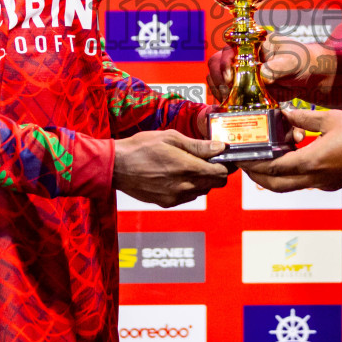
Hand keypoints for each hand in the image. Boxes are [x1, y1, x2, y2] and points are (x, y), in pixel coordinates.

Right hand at [112, 130, 230, 207]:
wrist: (116, 167)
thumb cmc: (141, 147)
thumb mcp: (171, 138)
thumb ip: (198, 145)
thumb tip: (220, 147)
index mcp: (188, 168)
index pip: (222, 173)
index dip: (226, 164)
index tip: (223, 156)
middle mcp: (185, 187)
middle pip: (216, 184)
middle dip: (217, 172)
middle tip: (208, 159)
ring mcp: (176, 197)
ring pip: (202, 191)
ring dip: (202, 180)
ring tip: (188, 165)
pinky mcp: (167, 203)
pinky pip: (187, 197)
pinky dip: (188, 187)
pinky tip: (176, 175)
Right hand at [206, 36, 327, 103]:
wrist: (306, 76)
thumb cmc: (299, 61)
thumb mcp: (291, 61)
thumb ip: (277, 67)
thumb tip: (263, 75)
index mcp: (251, 43)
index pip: (229, 49)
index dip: (226, 63)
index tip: (230, 78)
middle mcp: (241, 55)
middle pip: (216, 63)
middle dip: (218, 78)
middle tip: (227, 92)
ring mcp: (239, 71)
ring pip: (216, 78)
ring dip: (219, 90)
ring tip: (229, 100)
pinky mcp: (242, 87)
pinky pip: (225, 92)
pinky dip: (224, 99)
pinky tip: (230, 106)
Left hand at [243, 107, 341, 192]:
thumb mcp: (330, 119)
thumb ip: (304, 116)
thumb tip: (283, 112)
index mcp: (311, 162)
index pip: (273, 169)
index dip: (254, 165)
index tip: (241, 159)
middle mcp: (314, 178)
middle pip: (277, 185)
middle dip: (258, 177)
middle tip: (246, 164)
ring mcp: (323, 184)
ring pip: (290, 186)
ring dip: (274, 176)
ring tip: (265, 158)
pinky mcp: (330, 183)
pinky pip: (304, 182)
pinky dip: (291, 173)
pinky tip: (292, 156)